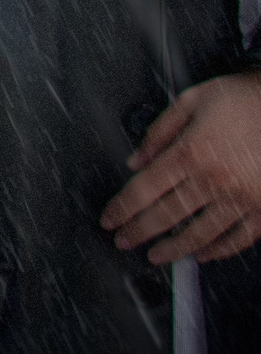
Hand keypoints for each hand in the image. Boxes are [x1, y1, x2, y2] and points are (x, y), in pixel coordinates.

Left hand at [102, 71, 260, 262]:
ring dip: (176, 249)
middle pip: (166, 215)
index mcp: (190, 152)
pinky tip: (204, 254)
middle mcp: (214, 180)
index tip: (109, 219)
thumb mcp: (192, 100)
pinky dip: (220, 250)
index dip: (122, 209)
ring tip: (158, 256)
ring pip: (201, 234)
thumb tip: (135, 161)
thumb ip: (159, 132)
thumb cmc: (244, 97)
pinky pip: (240, 238)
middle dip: (139, 232)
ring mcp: (242, 198)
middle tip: (123, 241)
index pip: (144, 189)